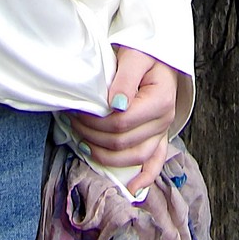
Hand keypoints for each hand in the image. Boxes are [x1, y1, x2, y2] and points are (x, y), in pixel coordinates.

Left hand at [66, 47, 178, 193]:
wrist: (158, 52)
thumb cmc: (145, 51)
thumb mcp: (135, 56)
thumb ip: (125, 79)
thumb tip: (115, 104)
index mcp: (161, 100)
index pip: (121, 122)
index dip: (95, 121)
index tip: (76, 110)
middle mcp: (165, 119)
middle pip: (123, 141)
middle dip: (93, 134)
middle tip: (73, 120)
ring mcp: (163, 131)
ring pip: (133, 156)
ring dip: (105, 154)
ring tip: (83, 142)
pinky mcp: (160, 136)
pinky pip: (155, 162)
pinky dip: (145, 178)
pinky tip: (131, 189)